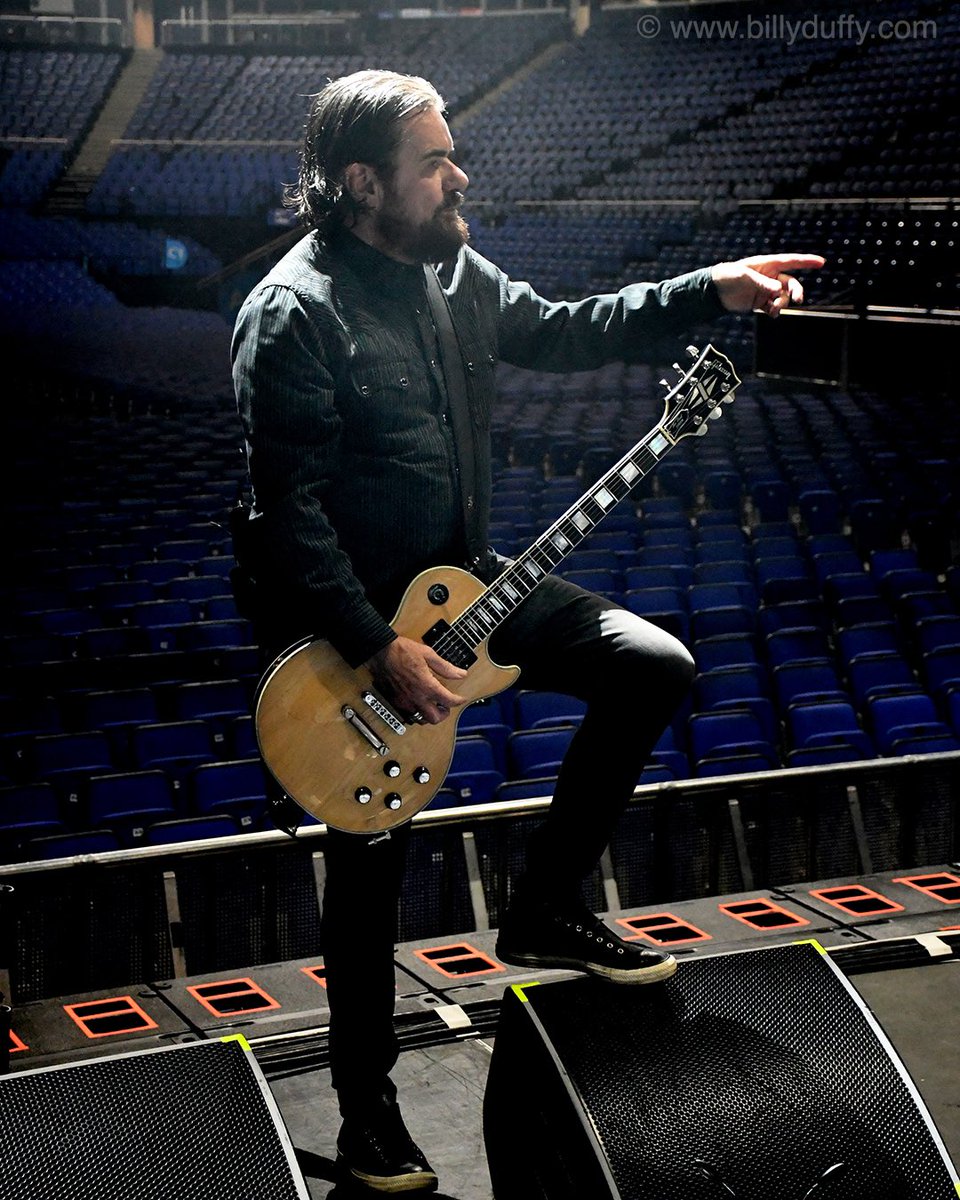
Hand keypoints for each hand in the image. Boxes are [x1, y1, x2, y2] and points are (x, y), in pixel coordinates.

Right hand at [367, 635, 467, 724]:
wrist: (380, 651)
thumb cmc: (401, 651)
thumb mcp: (428, 654)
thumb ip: (446, 667)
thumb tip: (460, 674)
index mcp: (426, 686)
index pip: (448, 701)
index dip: (458, 701)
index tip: (461, 699)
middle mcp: (416, 697)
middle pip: (434, 718)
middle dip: (443, 714)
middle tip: (446, 706)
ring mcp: (404, 701)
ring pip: (420, 718)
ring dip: (429, 714)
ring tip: (432, 704)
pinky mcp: (396, 700)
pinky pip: (409, 712)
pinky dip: (417, 709)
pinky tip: (419, 699)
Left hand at [711, 253, 825, 317]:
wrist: (713, 291)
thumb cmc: (728, 276)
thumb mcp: (745, 276)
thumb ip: (762, 283)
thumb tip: (778, 290)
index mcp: (767, 264)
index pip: (790, 261)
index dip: (806, 261)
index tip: (821, 262)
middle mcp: (769, 277)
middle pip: (790, 283)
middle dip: (796, 291)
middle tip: (797, 299)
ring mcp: (765, 290)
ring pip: (782, 297)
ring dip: (782, 303)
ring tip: (774, 309)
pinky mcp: (759, 302)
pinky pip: (773, 307)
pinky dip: (775, 311)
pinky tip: (771, 313)